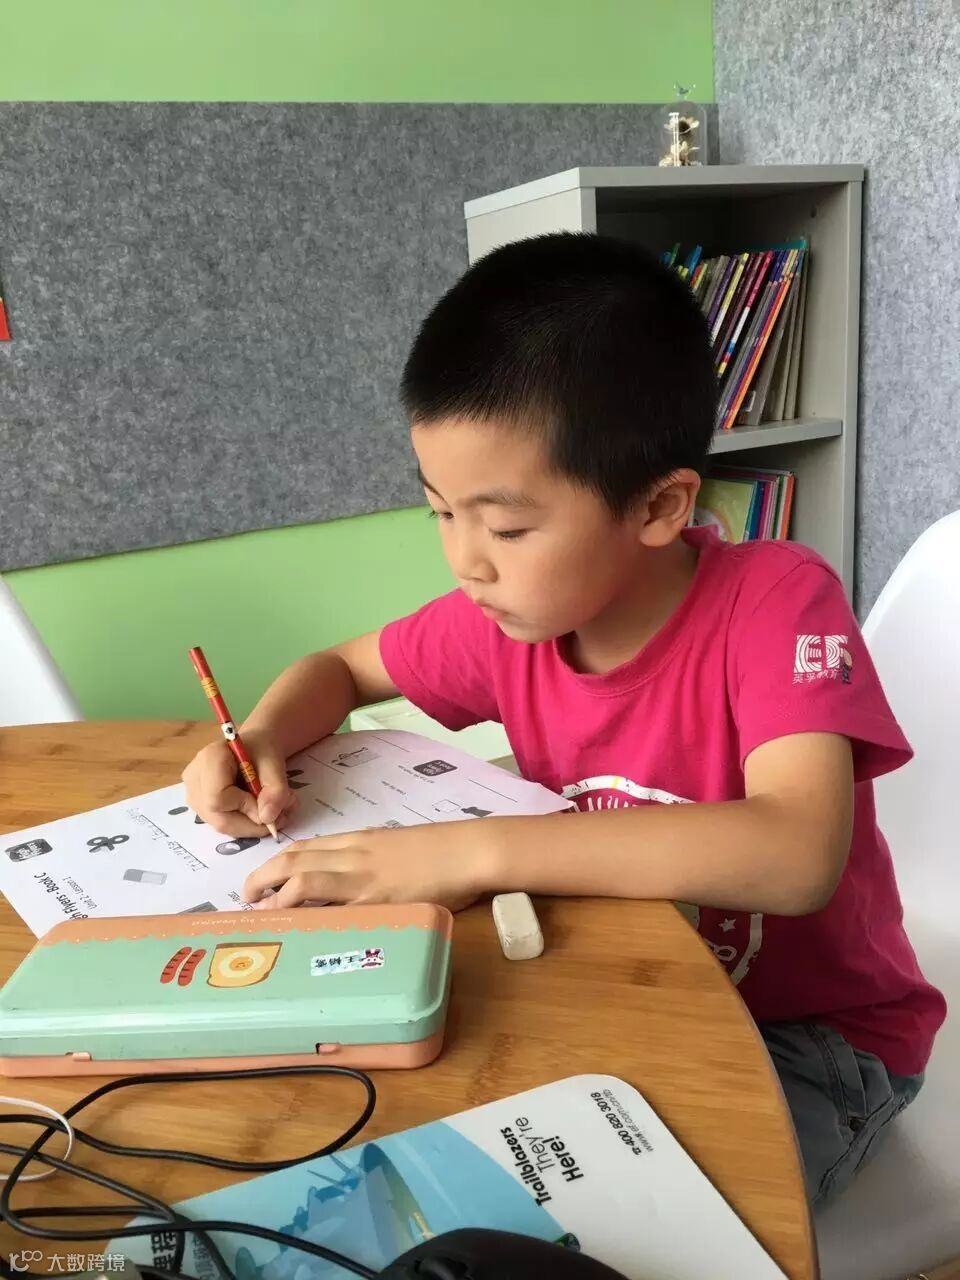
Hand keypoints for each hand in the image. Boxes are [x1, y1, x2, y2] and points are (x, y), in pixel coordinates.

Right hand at [182, 727, 294, 836]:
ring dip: (251, 825)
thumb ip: (275, 790)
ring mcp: (193, 794)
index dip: (246, 808)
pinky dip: (244, 824)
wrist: (254, 747)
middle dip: (252, 824)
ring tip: (273, 811)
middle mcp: (194, 779)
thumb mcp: (275, 764)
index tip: (269, 802)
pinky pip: (222, 824)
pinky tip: (257, 811)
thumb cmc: (262, 750)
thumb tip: (267, 818)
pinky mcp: (200, 806)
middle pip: (218, 818)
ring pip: (221, 825)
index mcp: (209, 759)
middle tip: (279, 818)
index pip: (218, 799)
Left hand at [241, 820, 496, 911]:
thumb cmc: (444, 850)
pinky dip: (309, 915)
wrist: (469, 850)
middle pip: (294, 858)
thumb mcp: (399, 846)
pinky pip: (332, 907)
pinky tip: (297, 928)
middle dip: (263, 875)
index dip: (277, 862)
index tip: (262, 877)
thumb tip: (358, 879)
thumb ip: (373, 859)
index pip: (307, 847)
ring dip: (274, 893)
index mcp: (360, 841)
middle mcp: (354, 855)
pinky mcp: (377, 901)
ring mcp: (363, 878)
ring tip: (259, 911)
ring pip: (303, 876)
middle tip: (247, 896)